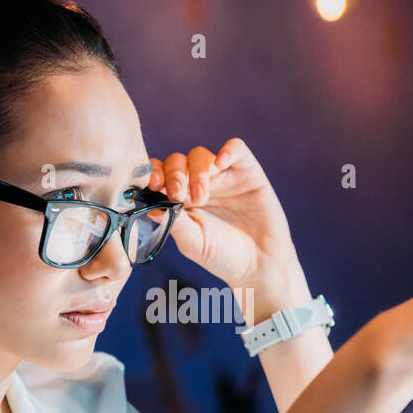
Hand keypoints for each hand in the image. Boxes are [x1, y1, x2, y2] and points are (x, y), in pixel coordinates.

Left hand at [145, 138, 297, 291]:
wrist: (260, 265)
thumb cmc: (224, 256)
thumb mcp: (193, 243)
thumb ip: (174, 223)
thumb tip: (152, 208)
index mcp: (180, 199)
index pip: (160, 175)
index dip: (152, 174)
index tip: (152, 185)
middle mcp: (198, 183)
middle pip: (177, 161)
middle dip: (173, 175)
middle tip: (178, 195)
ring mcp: (222, 176)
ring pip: (201, 155)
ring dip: (197, 171)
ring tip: (201, 197)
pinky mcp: (247, 172)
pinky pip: (236, 148)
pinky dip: (227, 150)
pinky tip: (221, 163)